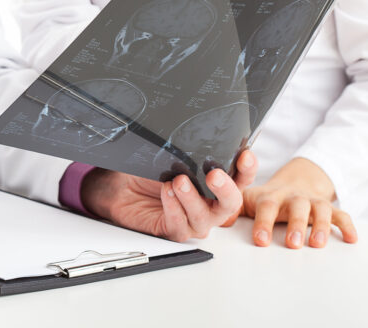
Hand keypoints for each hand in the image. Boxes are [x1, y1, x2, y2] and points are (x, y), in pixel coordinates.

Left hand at [80, 151, 257, 241]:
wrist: (119, 186)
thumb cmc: (148, 170)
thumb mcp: (169, 154)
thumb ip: (188, 150)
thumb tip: (197, 136)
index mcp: (216, 183)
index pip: (242, 178)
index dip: (247, 168)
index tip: (244, 155)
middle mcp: (210, 205)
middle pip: (231, 203)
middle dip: (225, 188)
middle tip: (213, 175)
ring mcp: (194, 220)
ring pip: (204, 217)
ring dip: (192, 198)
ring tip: (178, 181)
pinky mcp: (174, 231)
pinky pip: (180, 226)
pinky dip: (173, 209)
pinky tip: (166, 193)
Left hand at [242, 157, 357, 248]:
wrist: (294, 182)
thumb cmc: (267, 198)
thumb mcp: (247, 200)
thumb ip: (233, 210)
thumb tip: (217, 222)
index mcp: (271, 196)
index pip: (266, 206)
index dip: (263, 222)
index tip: (261, 240)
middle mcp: (293, 197)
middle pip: (296, 207)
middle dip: (295, 225)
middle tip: (292, 244)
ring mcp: (312, 202)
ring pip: (320, 209)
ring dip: (320, 226)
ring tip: (317, 244)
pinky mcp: (329, 208)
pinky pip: (341, 214)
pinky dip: (347, 225)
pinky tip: (351, 239)